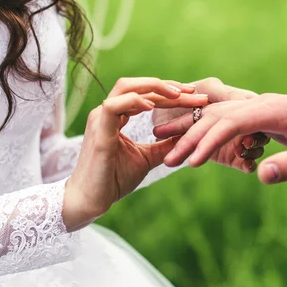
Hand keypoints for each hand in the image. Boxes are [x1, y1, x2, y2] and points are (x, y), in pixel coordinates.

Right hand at [63, 78, 208, 230]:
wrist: (92, 200)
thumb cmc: (115, 180)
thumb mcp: (147, 158)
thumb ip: (165, 145)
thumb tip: (187, 135)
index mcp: (117, 116)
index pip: (145, 94)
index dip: (170, 92)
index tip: (194, 96)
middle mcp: (107, 112)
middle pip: (138, 86)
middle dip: (167, 86)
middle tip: (194, 92)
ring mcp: (100, 119)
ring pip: (126, 88)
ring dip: (154, 88)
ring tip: (178, 95)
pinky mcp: (99, 132)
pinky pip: (113, 107)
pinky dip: (133, 102)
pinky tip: (152, 106)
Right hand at [154, 93, 286, 184]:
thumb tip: (262, 176)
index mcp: (275, 110)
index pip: (232, 122)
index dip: (208, 141)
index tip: (190, 162)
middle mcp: (263, 104)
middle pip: (218, 116)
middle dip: (191, 136)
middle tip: (167, 158)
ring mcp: (261, 108)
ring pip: (219, 116)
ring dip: (194, 132)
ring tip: (170, 149)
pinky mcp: (262, 115)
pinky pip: (228, 120)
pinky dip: (208, 131)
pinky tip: (194, 143)